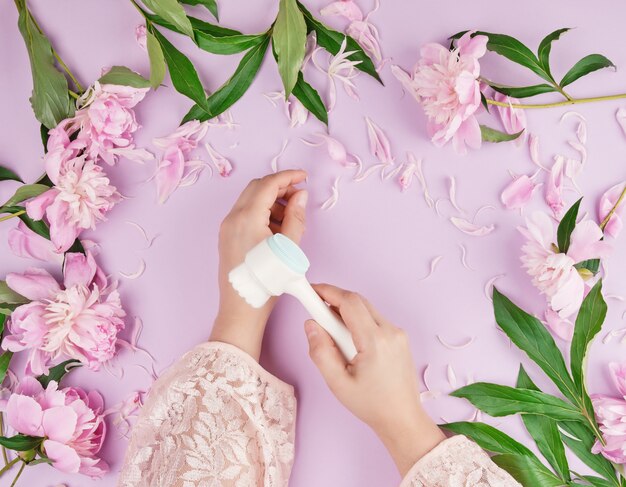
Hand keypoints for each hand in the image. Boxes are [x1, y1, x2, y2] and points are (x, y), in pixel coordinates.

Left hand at [211, 170, 307, 359]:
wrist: (242, 308)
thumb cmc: (267, 281)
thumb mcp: (289, 247)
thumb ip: (296, 216)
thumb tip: (300, 195)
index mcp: (247, 217)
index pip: (268, 184)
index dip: (289, 176)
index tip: (304, 176)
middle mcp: (233, 218)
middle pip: (257, 188)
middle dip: (280, 187)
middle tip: (300, 195)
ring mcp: (227, 227)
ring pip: (250, 200)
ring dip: (271, 200)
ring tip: (291, 216)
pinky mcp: (227, 237)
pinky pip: (245, 214)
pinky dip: (262, 212)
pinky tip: (277, 227)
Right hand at [304, 284, 445, 475]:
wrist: (402, 419)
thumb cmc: (371, 404)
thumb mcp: (337, 383)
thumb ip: (320, 352)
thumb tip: (311, 324)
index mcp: (375, 341)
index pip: (349, 302)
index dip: (327, 291)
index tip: (311, 290)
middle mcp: (390, 332)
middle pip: (358, 301)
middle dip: (334, 300)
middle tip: (316, 311)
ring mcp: (398, 333)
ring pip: (366, 309)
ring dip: (346, 313)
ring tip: (333, 335)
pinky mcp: (400, 337)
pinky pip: (374, 319)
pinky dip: (358, 321)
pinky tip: (349, 342)